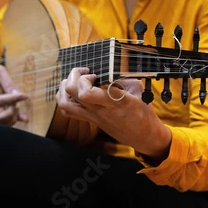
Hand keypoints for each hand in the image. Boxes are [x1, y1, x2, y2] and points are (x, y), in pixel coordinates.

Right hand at [0, 64, 28, 124]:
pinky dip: (12, 121)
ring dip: (11, 118)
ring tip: (17, 107)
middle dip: (10, 113)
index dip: (13, 99)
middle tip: (16, 104)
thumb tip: (18, 95)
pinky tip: (22, 117)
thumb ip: (8, 82)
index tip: (25, 96)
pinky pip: (0, 123)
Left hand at [56, 67, 171, 161]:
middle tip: (84, 73)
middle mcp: (99, 110)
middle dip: (73, 77)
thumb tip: (111, 71)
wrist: (143, 136)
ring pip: (65, 104)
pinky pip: (68, 112)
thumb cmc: (143, 114)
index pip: (86, 93)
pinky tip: (75, 92)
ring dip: (65, 88)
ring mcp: (92, 117)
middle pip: (71, 94)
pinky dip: (65, 99)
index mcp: (112, 102)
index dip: (84, 79)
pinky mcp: (90, 120)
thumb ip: (124, 78)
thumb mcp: (139, 91)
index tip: (95, 74)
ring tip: (76, 81)